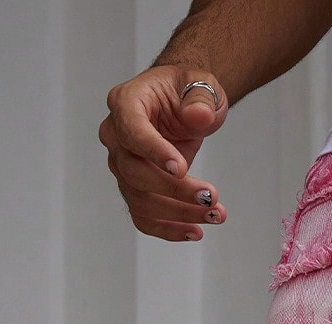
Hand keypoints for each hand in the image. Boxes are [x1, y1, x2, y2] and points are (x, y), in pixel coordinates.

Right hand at [99, 67, 228, 241]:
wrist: (182, 104)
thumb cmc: (186, 91)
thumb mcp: (200, 83)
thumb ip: (200, 97)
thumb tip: (199, 116)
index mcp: (125, 102)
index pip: (132, 131)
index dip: (154, 152)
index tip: (182, 169)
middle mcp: (115, 136)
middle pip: (134, 172)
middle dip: (175, 190)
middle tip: (212, 197)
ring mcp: (121, 165)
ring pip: (140, 200)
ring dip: (179, 214)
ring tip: (216, 215)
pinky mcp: (133, 187)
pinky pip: (143, 216)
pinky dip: (168, 229)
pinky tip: (195, 231)